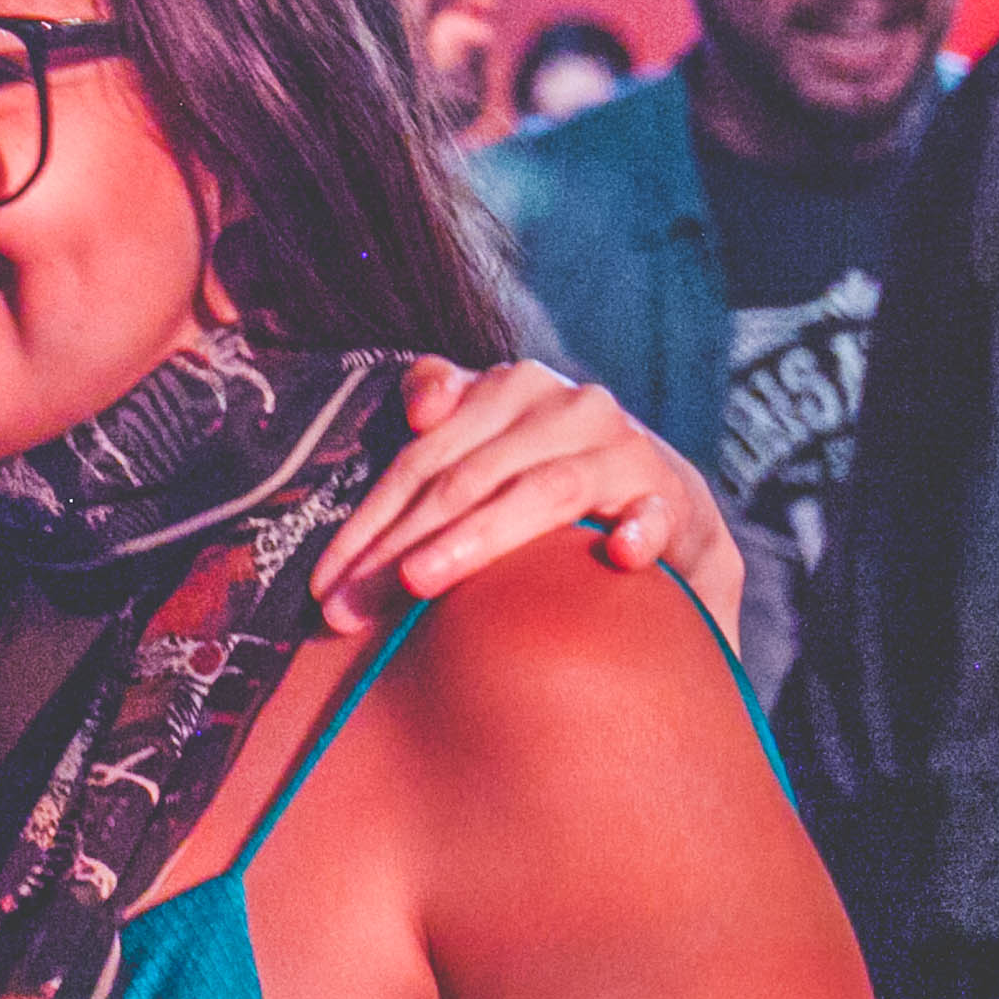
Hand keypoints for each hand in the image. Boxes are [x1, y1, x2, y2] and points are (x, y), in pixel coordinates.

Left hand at [307, 359, 743, 636]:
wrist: (660, 505)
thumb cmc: (546, 476)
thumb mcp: (485, 439)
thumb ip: (441, 405)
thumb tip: (415, 408)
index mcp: (510, 388)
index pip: (420, 459)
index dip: (367, 523)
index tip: (323, 586)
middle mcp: (568, 407)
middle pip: (464, 479)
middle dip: (397, 548)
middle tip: (349, 610)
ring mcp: (625, 450)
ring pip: (540, 492)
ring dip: (476, 539)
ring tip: (421, 582)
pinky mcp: (674, 498)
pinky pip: (655, 513)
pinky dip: (638, 532)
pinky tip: (618, 557)